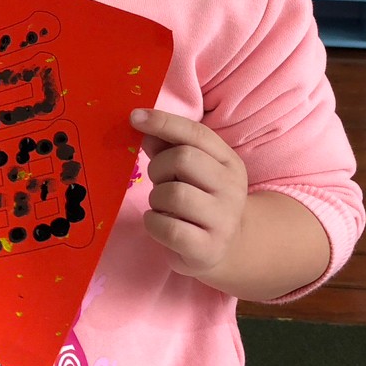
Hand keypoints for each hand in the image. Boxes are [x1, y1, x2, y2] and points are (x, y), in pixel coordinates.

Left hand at [129, 108, 247, 279]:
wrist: (227, 247)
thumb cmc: (201, 201)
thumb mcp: (192, 171)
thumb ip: (169, 147)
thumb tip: (143, 127)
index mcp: (229, 162)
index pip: (196, 133)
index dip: (163, 122)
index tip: (134, 117)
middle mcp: (232, 188)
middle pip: (183, 159)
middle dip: (158, 168)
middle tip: (158, 181)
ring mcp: (223, 220)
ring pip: (174, 194)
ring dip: (156, 198)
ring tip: (163, 206)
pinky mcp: (208, 248)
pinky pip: (168, 228)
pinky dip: (153, 223)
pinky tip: (159, 223)